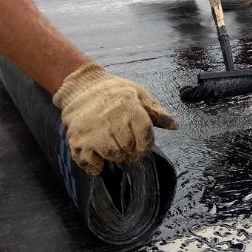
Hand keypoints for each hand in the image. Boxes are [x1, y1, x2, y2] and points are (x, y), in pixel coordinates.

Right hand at [52, 62, 178, 174]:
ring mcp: (92, 129)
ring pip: (113, 155)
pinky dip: (96, 165)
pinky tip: (99, 158)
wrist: (82, 86)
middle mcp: (110, 117)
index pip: (144, 135)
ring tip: (115, 147)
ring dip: (116, 156)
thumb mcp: (138, 94)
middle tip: (128, 146)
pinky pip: (90, 161)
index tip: (143, 147)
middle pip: (129, 147)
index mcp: (128, 106)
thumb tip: (175, 126)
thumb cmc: (115, 92)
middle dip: (132, 151)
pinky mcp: (77, 138)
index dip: (147, 145)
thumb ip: (157, 111)